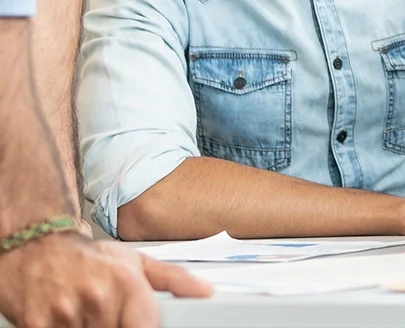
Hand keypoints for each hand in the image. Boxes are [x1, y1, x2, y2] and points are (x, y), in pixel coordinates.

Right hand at [0, 231, 211, 327]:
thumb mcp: (136, 261)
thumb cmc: (89, 258)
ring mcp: (65, 315)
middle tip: (109, 314)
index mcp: (126, 284)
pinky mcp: (36, 326)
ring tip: (87, 314)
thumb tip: (205, 291)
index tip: (142, 324)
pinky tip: (68, 319)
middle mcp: (97, 299)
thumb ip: (174, 279)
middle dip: (113, 326)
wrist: (36, 248)